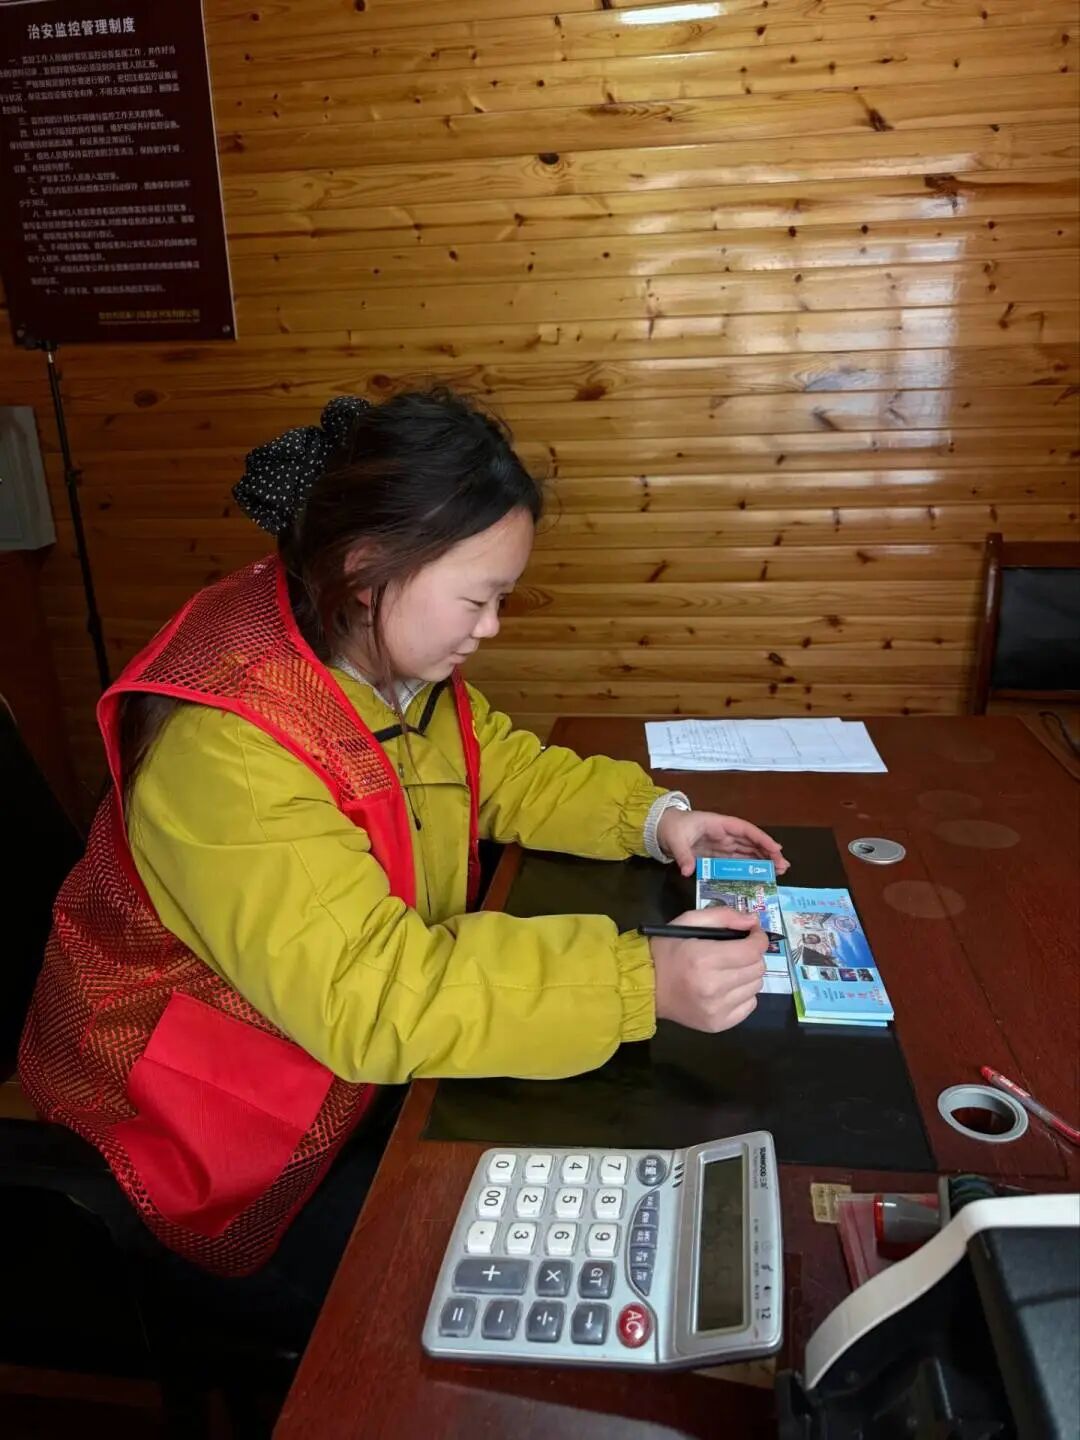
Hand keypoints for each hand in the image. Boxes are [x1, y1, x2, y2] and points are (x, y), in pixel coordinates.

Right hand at [650, 905, 767, 1032]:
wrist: (644, 987)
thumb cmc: (666, 951)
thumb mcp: (687, 921)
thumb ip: (723, 916)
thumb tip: (753, 921)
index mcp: (705, 959)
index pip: (753, 950)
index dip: (758, 938)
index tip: (752, 934)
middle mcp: (713, 987)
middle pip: (757, 968)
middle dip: (752, 955)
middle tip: (736, 951)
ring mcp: (716, 1009)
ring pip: (756, 986)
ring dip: (747, 975)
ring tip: (728, 970)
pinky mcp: (718, 1024)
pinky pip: (750, 1006)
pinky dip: (743, 994)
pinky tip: (726, 988)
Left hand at [656, 807, 788, 878]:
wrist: (660, 828)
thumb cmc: (671, 827)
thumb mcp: (675, 840)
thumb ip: (683, 855)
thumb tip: (688, 871)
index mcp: (718, 824)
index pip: (745, 830)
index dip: (761, 839)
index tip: (776, 849)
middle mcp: (724, 833)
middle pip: (751, 842)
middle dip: (768, 853)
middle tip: (783, 866)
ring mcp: (722, 844)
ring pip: (747, 851)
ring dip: (763, 860)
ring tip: (778, 871)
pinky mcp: (717, 854)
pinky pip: (736, 859)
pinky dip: (749, 865)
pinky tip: (759, 874)